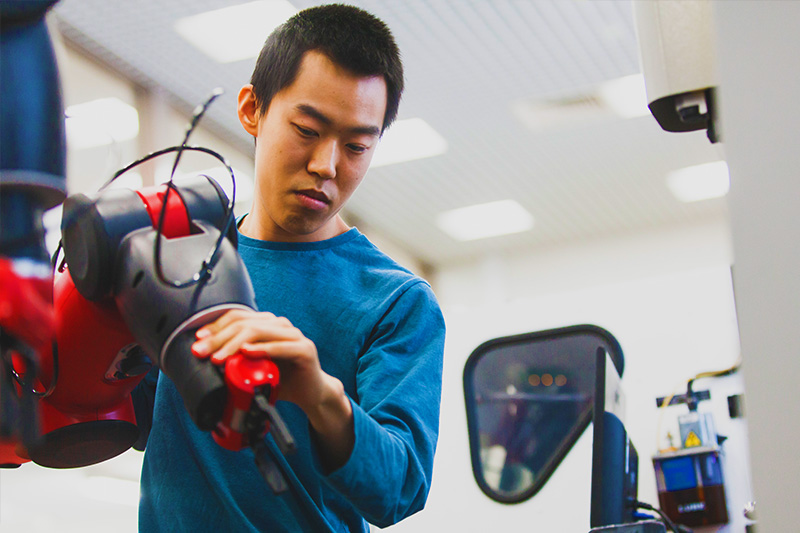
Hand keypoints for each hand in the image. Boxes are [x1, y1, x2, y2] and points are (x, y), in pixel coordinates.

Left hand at [191, 309, 324, 411]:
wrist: (312, 394)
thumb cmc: (282, 380)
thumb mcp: (253, 369)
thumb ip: (236, 360)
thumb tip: (207, 360)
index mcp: (268, 324)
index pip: (238, 317)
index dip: (216, 326)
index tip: (198, 339)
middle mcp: (280, 325)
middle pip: (244, 323)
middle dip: (219, 337)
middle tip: (201, 351)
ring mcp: (294, 335)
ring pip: (259, 331)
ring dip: (234, 344)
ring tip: (219, 357)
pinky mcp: (305, 349)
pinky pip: (281, 346)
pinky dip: (262, 349)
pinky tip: (247, 352)